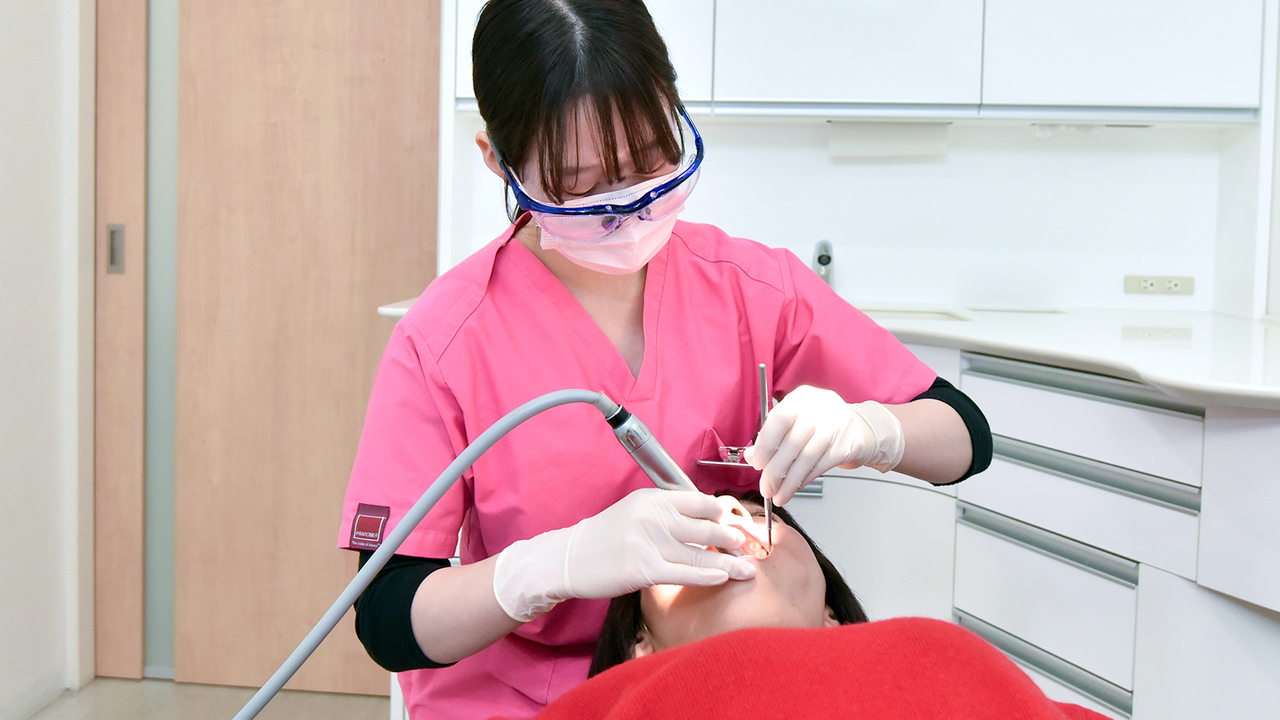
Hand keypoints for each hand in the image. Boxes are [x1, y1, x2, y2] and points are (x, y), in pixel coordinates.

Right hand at [492, 488, 757, 621]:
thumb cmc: (604, 537)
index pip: (699, 500)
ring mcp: (648, 542)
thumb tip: (705, 518)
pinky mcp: (643, 568)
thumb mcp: (634, 512)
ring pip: (700, 552)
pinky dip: (708, 575)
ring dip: (729, 561)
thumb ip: (666, 512)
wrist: (569, 558)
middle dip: (732, 537)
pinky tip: (723, 577)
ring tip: (748, 567)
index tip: (736, 522)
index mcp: (652, 498)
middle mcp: (652, 516)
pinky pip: (685, 572)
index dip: (722, 512)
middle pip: (705, 526)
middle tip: (748, 545)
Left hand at [743, 385, 904, 504]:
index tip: (757, 463)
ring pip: (805, 459)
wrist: (863, 429)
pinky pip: (819, 467)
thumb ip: (774, 436)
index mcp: (802, 398)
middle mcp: (819, 408)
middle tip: (766, 487)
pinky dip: (803, 481)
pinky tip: (794, 489)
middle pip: (791, 443)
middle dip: (774, 471)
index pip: (778, 419)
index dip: (765, 444)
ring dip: (788, 482)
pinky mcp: (846, 446)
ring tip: (779, 495)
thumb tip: (751, 457)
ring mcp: (835, 426)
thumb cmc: (824, 425)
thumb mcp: (797, 422)